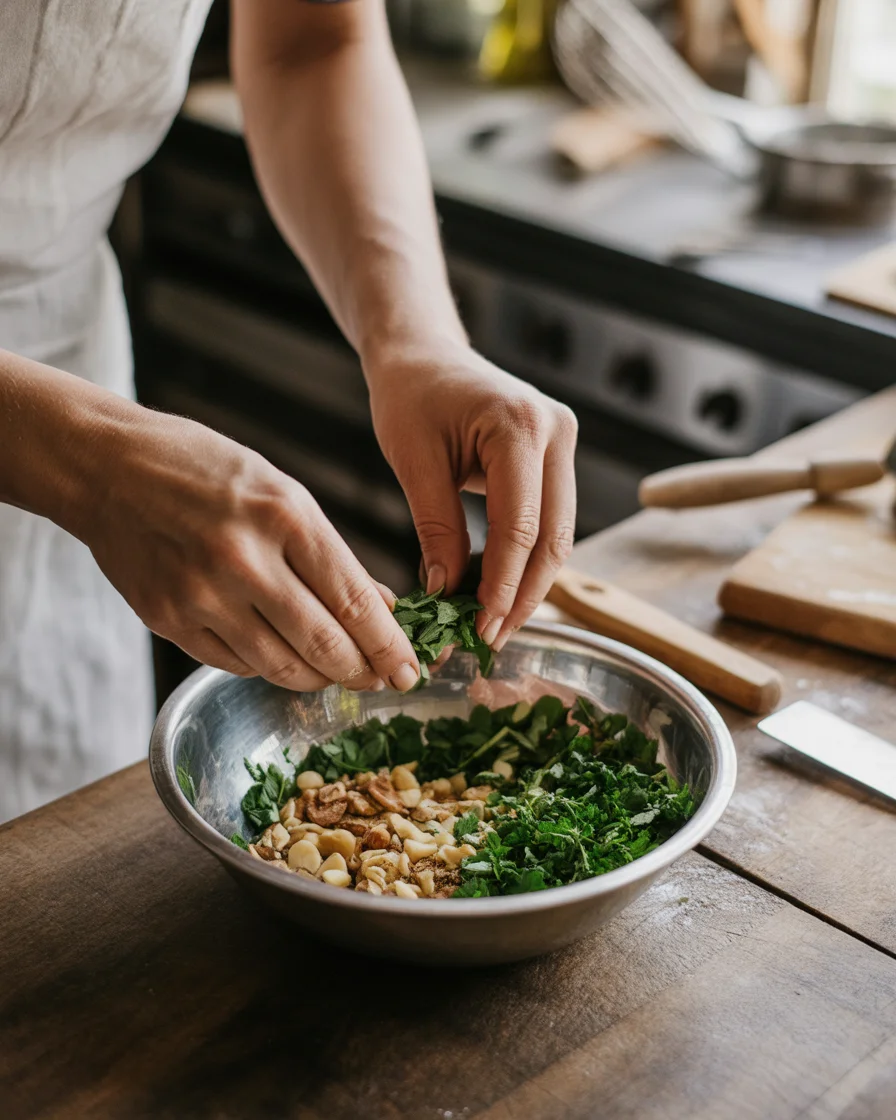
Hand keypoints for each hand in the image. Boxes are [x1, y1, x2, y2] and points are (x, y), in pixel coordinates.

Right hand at [76, 408, 421, 692]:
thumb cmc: (204, 469)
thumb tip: (381, 607)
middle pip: (324, 645)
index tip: (411, 668)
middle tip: (382, 679)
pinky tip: (282, 655)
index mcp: (284, 516)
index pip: (355, 601)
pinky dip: (268, 667)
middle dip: (363, 671)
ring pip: (281, 668)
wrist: (108, 467)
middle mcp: (244, 560)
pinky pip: (235, 665)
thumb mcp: (282, 492)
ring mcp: (201, 595)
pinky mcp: (168, 620)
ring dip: (318, 678)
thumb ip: (331, 554)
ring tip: (336, 672)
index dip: (390, 645)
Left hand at [368, 345, 577, 651]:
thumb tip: (448, 594)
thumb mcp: (414, 462)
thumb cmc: (410, 396)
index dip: (502, 585)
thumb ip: (436, 529)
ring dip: (529, 583)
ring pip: (558, 534)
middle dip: (523, 595)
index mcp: (519, 426)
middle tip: (490, 638)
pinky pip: (549, 519)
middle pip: (553, 537)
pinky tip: (500, 589)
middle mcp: (556, 430)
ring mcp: (564, 441)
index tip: (480, 629)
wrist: (424, 354)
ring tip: (495, 623)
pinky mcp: (557, 456)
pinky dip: (526, 558)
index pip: (519, 526)